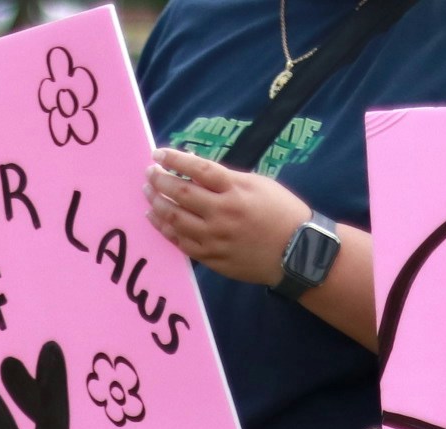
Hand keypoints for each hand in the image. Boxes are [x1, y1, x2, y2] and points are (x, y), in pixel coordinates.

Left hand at [144, 148, 309, 288]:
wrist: (298, 252)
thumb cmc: (281, 212)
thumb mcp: (258, 184)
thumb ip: (226, 178)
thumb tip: (195, 171)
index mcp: (235, 189)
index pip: (196, 169)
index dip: (173, 159)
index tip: (158, 154)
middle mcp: (222, 213)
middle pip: (180, 193)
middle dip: (159, 180)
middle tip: (149, 173)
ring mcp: (215, 238)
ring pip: (175, 219)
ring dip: (156, 203)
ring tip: (148, 192)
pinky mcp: (212, 258)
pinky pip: (181, 243)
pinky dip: (164, 229)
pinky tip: (155, 218)